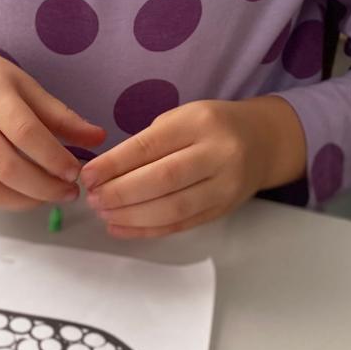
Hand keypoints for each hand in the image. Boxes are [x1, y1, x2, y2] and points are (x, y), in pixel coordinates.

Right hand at [0, 34, 105, 209]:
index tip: (76, 171)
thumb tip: (98, 138)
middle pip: (9, 169)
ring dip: (30, 200)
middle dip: (46, 188)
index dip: (54, 158)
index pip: (25, 134)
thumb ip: (62, 116)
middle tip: (71, 191)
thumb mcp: (28, 86)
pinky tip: (32, 193)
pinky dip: (12, 200)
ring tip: (54, 195)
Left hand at [79, 96, 305, 238]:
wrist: (263, 142)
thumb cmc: (210, 127)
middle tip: (92, 199)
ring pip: (173, 208)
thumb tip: (103, 174)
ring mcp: (224, 186)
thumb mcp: (181, 119)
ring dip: (131, 216)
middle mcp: (217, 154)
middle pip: (162, 179)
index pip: (150, 146)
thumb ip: (148, 143)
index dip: (114, 164)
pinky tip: (121, 228)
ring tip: (103, 214)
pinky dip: (147, 230)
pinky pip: (181, 225)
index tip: (87, 176)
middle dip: (120, 193)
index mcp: (199, 123)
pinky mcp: (223, 210)